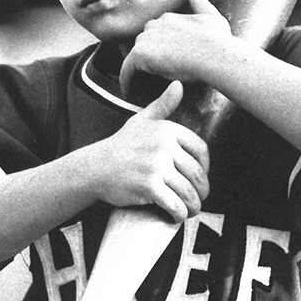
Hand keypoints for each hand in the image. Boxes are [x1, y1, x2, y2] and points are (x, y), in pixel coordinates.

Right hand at [94, 80, 209, 221]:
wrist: (94, 168)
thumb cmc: (120, 146)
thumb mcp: (141, 121)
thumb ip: (163, 105)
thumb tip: (179, 84)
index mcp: (167, 129)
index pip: (201, 150)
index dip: (205, 168)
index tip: (200, 178)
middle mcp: (163, 145)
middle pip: (197, 173)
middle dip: (201, 191)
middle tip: (198, 199)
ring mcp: (156, 165)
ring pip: (188, 191)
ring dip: (193, 206)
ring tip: (190, 210)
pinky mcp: (148, 186)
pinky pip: (175, 204)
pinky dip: (179, 214)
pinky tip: (176, 216)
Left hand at [120, 0, 231, 97]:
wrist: (215, 54)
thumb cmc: (218, 41)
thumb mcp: (213, 17)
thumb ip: (201, 4)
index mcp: (169, 18)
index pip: (156, 32)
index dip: (159, 46)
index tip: (161, 59)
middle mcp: (155, 24)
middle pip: (144, 42)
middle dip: (147, 55)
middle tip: (149, 73)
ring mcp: (146, 38)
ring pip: (136, 55)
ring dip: (137, 67)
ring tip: (138, 83)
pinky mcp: (140, 54)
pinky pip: (127, 69)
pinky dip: (126, 80)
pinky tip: (129, 91)